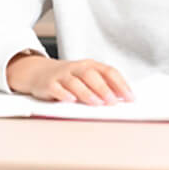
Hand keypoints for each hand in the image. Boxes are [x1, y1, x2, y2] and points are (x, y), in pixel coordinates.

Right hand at [6, 54, 133, 104]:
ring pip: (75, 82)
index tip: (130, 97)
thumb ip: (102, 86)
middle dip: (104, 89)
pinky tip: (71, 100)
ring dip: (87, 93)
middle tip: (113, 102)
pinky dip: (64, 94)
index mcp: (89, 66)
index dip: (120, 84)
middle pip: (91, 76)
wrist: (38, 72)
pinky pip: (56, 88)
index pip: (108, 71)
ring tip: (96, 103)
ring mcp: (61, 75)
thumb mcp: (86, 78)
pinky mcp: (48, 84)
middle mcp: (76, 68)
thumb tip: (122, 100)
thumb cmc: (68, 78)